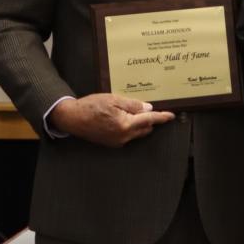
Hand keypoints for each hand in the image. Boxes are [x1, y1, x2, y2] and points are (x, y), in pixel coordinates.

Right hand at [49, 93, 174, 146]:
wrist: (71, 118)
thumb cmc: (91, 106)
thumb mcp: (113, 100)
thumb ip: (133, 105)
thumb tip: (148, 108)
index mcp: (125, 125)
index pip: (149, 120)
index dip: (161, 117)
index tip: (171, 116)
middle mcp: (123, 136)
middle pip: (145, 128)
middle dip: (148, 119)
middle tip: (143, 108)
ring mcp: (117, 142)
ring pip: (137, 133)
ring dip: (139, 124)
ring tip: (128, 112)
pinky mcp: (112, 143)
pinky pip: (128, 136)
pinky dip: (129, 127)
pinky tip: (121, 118)